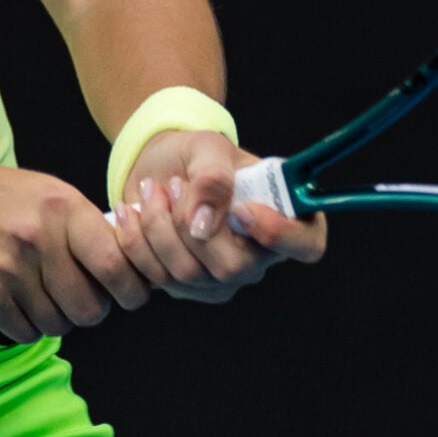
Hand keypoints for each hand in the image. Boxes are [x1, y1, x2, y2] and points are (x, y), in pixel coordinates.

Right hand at [0, 164, 166, 342]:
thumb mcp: (43, 193)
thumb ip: (84, 225)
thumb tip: (132, 264)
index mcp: (60, 207)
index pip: (115, 263)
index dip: (130, 288)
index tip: (128, 294)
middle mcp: (37, 238)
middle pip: (90, 307)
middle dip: (88, 309)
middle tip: (73, 296)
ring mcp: (9, 271)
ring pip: (59, 324)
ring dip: (53, 317)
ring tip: (34, 291)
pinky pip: (26, 333)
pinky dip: (24, 325)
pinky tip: (10, 299)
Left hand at [112, 129, 328, 304]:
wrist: (158, 170)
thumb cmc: (196, 157)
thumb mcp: (208, 147)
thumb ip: (213, 176)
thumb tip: (204, 221)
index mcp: (284, 217)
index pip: (306, 245)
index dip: (280, 234)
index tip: (243, 207)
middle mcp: (258, 257)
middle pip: (232, 268)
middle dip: (188, 223)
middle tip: (172, 185)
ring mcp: (221, 279)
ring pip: (187, 274)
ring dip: (156, 226)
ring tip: (150, 190)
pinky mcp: (185, 288)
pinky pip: (156, 279)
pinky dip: (136, 241)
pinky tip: (130, 213)